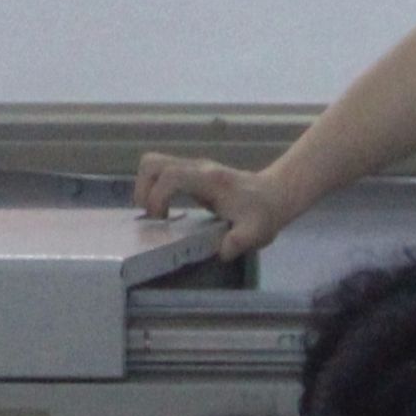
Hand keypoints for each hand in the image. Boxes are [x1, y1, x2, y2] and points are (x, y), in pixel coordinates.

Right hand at [132, 153, 295, 260]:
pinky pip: (159, 172)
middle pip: (152, 162)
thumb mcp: (257, 232)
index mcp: (209, 180)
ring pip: (152, 163)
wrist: (273, 195)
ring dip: (143, 188)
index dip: (157, 197)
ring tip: (153, 215)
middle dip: (142, 190)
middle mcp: (196, 168)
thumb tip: (219, 253)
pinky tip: (162, 211)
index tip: (161, 221)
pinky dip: (152, 189)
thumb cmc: (263, 213)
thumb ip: (239, 242)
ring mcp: (191, 168)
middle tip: (150, 217)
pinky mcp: (189, 173)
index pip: (170, 175)